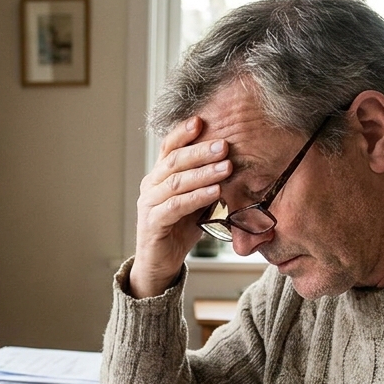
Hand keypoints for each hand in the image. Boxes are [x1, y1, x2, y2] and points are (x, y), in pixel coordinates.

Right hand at [129, 117, 232, 297]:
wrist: (159, 263)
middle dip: (200, 151)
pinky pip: (175, 206)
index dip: (183, 132)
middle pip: (173, 160)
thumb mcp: (195, 201)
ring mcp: (149, 204)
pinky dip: (197, 197)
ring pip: (176, 182)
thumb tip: (235, 162)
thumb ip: (206, 183)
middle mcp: (150, 185)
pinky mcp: (152, 223)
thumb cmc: (178, 230)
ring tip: (226, 167)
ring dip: (203, 173)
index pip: (169, 147)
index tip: (203, 120)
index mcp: (159, 176)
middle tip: (225, 145)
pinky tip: (215, 192)